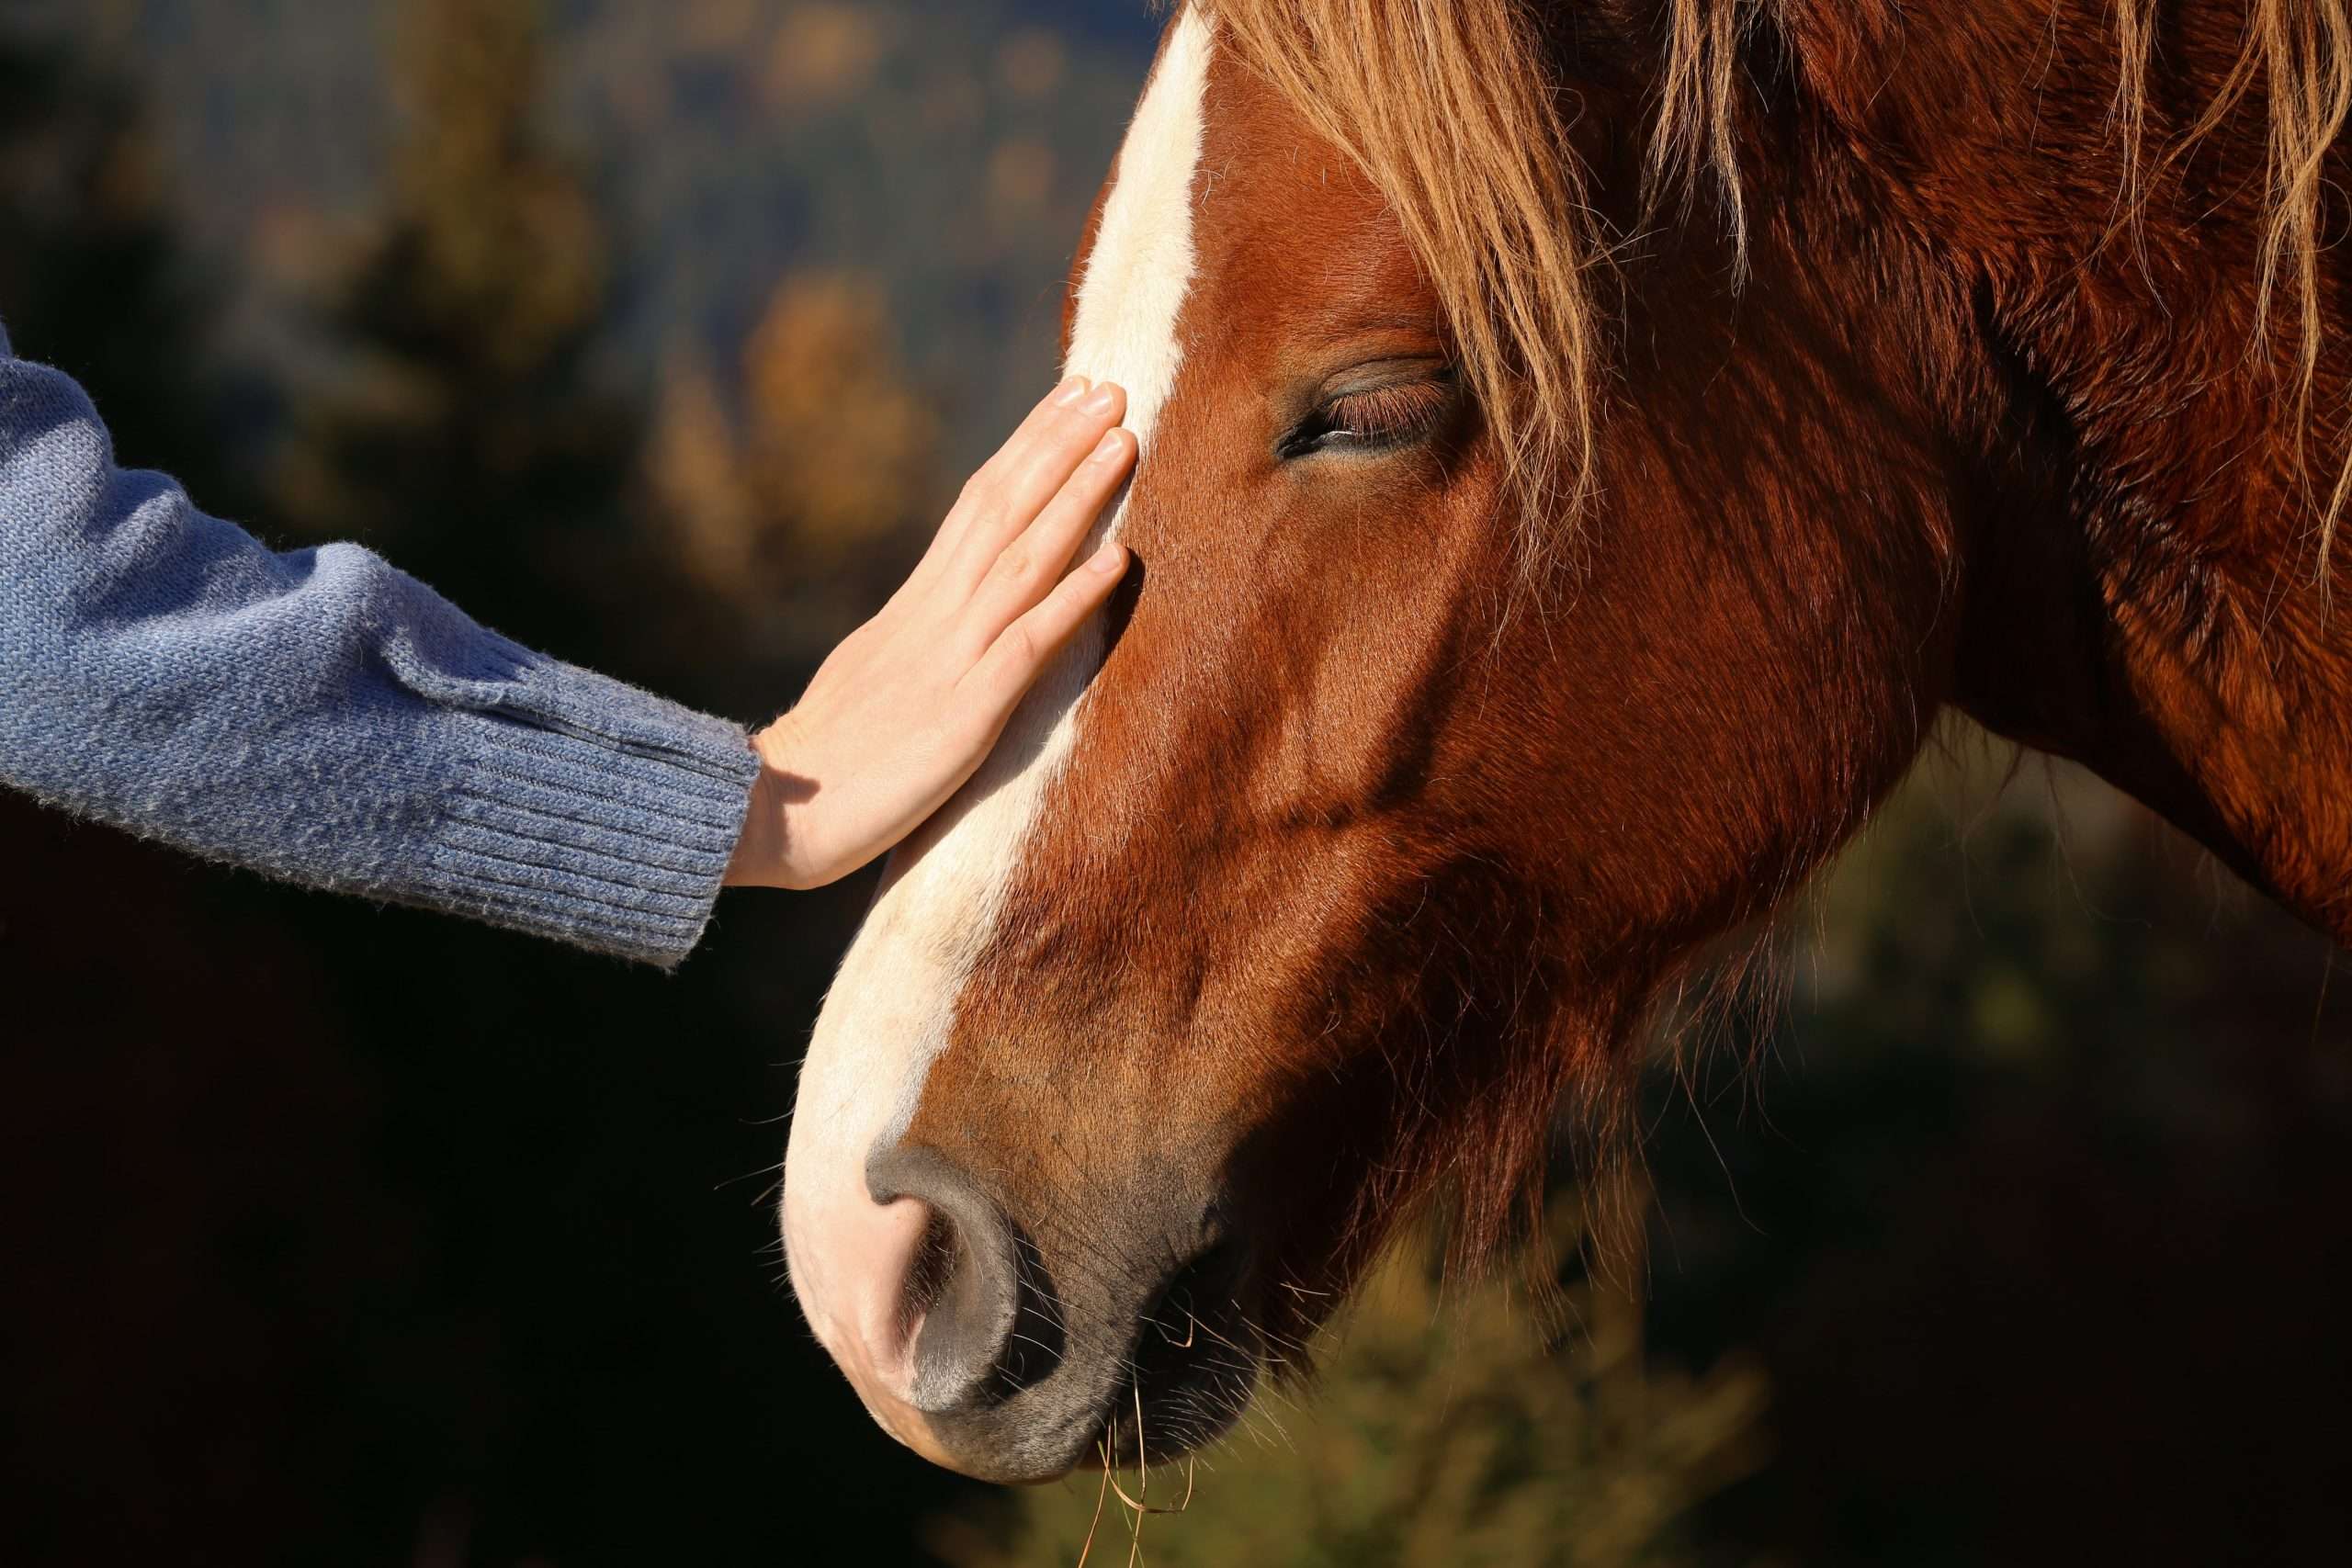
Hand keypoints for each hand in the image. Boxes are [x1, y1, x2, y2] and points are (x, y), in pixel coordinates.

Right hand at [724, 377, 1135, 890]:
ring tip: (1123, 442)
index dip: (1027, 449)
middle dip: (1058, 445)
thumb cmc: (820, 766)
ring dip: (1076, 497)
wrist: (764, 813)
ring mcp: (949, 660)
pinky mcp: (963, 714)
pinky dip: (1074, 596)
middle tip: (1109, 387)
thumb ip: (912, 641)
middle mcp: (933, 617)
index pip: (977, 505)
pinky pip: (1029, 643)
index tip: (1069, 399)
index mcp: (912, 607)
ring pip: (1022, 558)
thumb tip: (942, 616)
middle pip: (1001, 508)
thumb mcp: (871, 678)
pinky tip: (1118, 559)